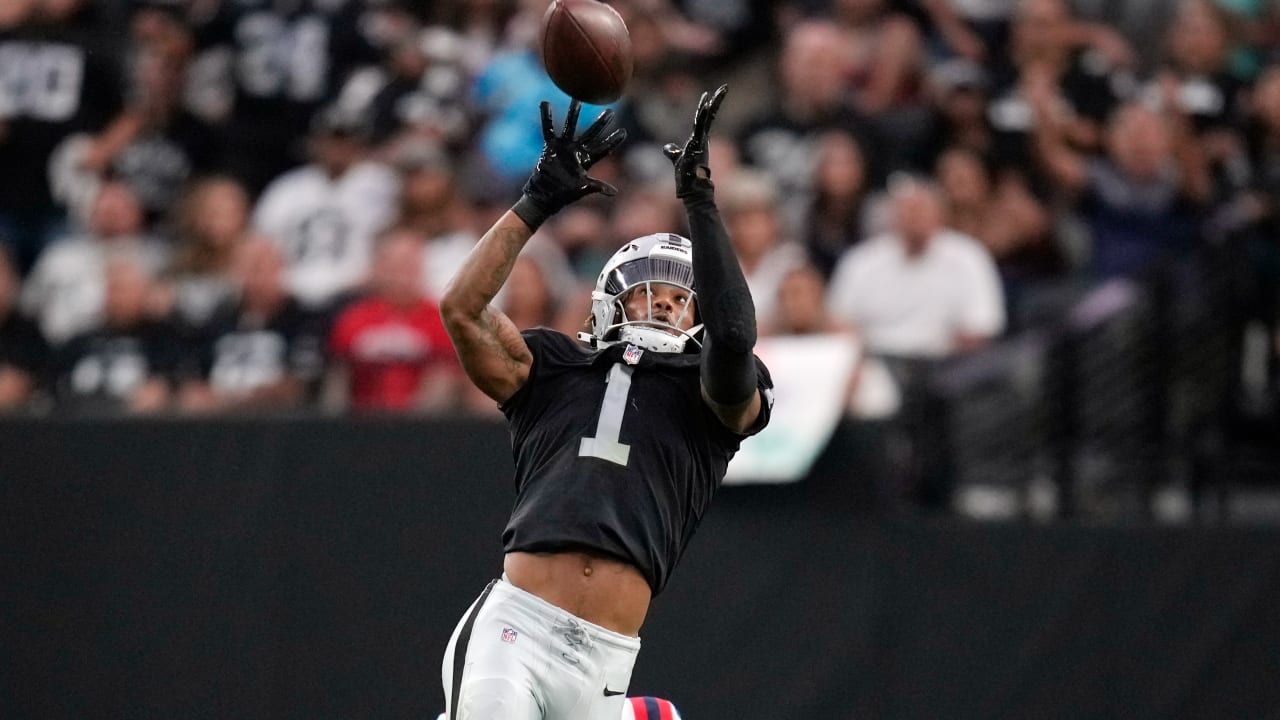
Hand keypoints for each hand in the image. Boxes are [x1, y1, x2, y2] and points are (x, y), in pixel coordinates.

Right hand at [516, 100, 625, 228]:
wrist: (546, 195)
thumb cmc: (565, 194)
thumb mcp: (583, 189)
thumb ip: (598, 187)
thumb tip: (614, 192)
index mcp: (587, 160)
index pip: (604, 148)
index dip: (613, 141)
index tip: (624, 132)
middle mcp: (577, 150)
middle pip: (592, 133)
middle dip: (601, 123)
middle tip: (610, 111)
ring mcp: (564, 147)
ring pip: (570, 126)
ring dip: (574, 113)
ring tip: (577, 99)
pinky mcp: (550, 146)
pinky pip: (548, 129)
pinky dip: (546, 117)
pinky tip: (545, 104)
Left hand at [663, 84, 727, 202]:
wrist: (692, 190)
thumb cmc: (687, 176)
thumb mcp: (677, 159)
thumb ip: (673, 151)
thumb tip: (667, 147)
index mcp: (698, 139)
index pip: (702, 119)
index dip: (705, 106)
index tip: (708, 94)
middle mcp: (702, 139)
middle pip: (709, 115)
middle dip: (716, 101)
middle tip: (724, 87)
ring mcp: (701, 142)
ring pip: (707, 119)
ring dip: (713, 105)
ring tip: (718, 91)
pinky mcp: (698, 146)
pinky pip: (701, 128)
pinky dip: (703, 117)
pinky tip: (705, 106)